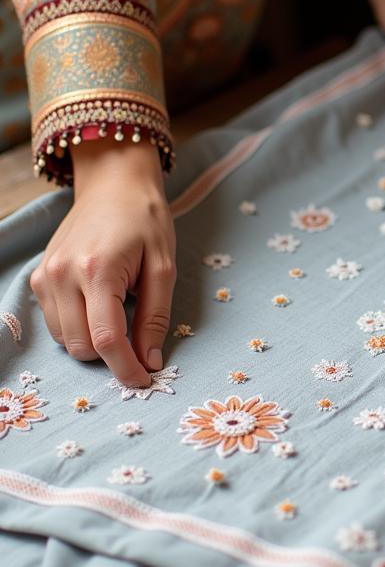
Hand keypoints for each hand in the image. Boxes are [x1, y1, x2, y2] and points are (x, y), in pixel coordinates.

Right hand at [29, 138, 175, 386]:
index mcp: (98, 270)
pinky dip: (78, 325)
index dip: (125, 368)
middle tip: (139, 344)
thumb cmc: (146, 221)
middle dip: (110, 355)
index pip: (106, 338)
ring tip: (119, 312)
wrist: (114, 185)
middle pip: (80, 346)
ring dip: (93, 340)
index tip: (144, 382)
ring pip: (64, 339)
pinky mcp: (38, 276)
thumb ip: (155, 316)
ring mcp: (45, 276)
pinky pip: (55, 321)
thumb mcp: (164, 267)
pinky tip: (99, 304)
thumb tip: (151, 361)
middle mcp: (62, 275)